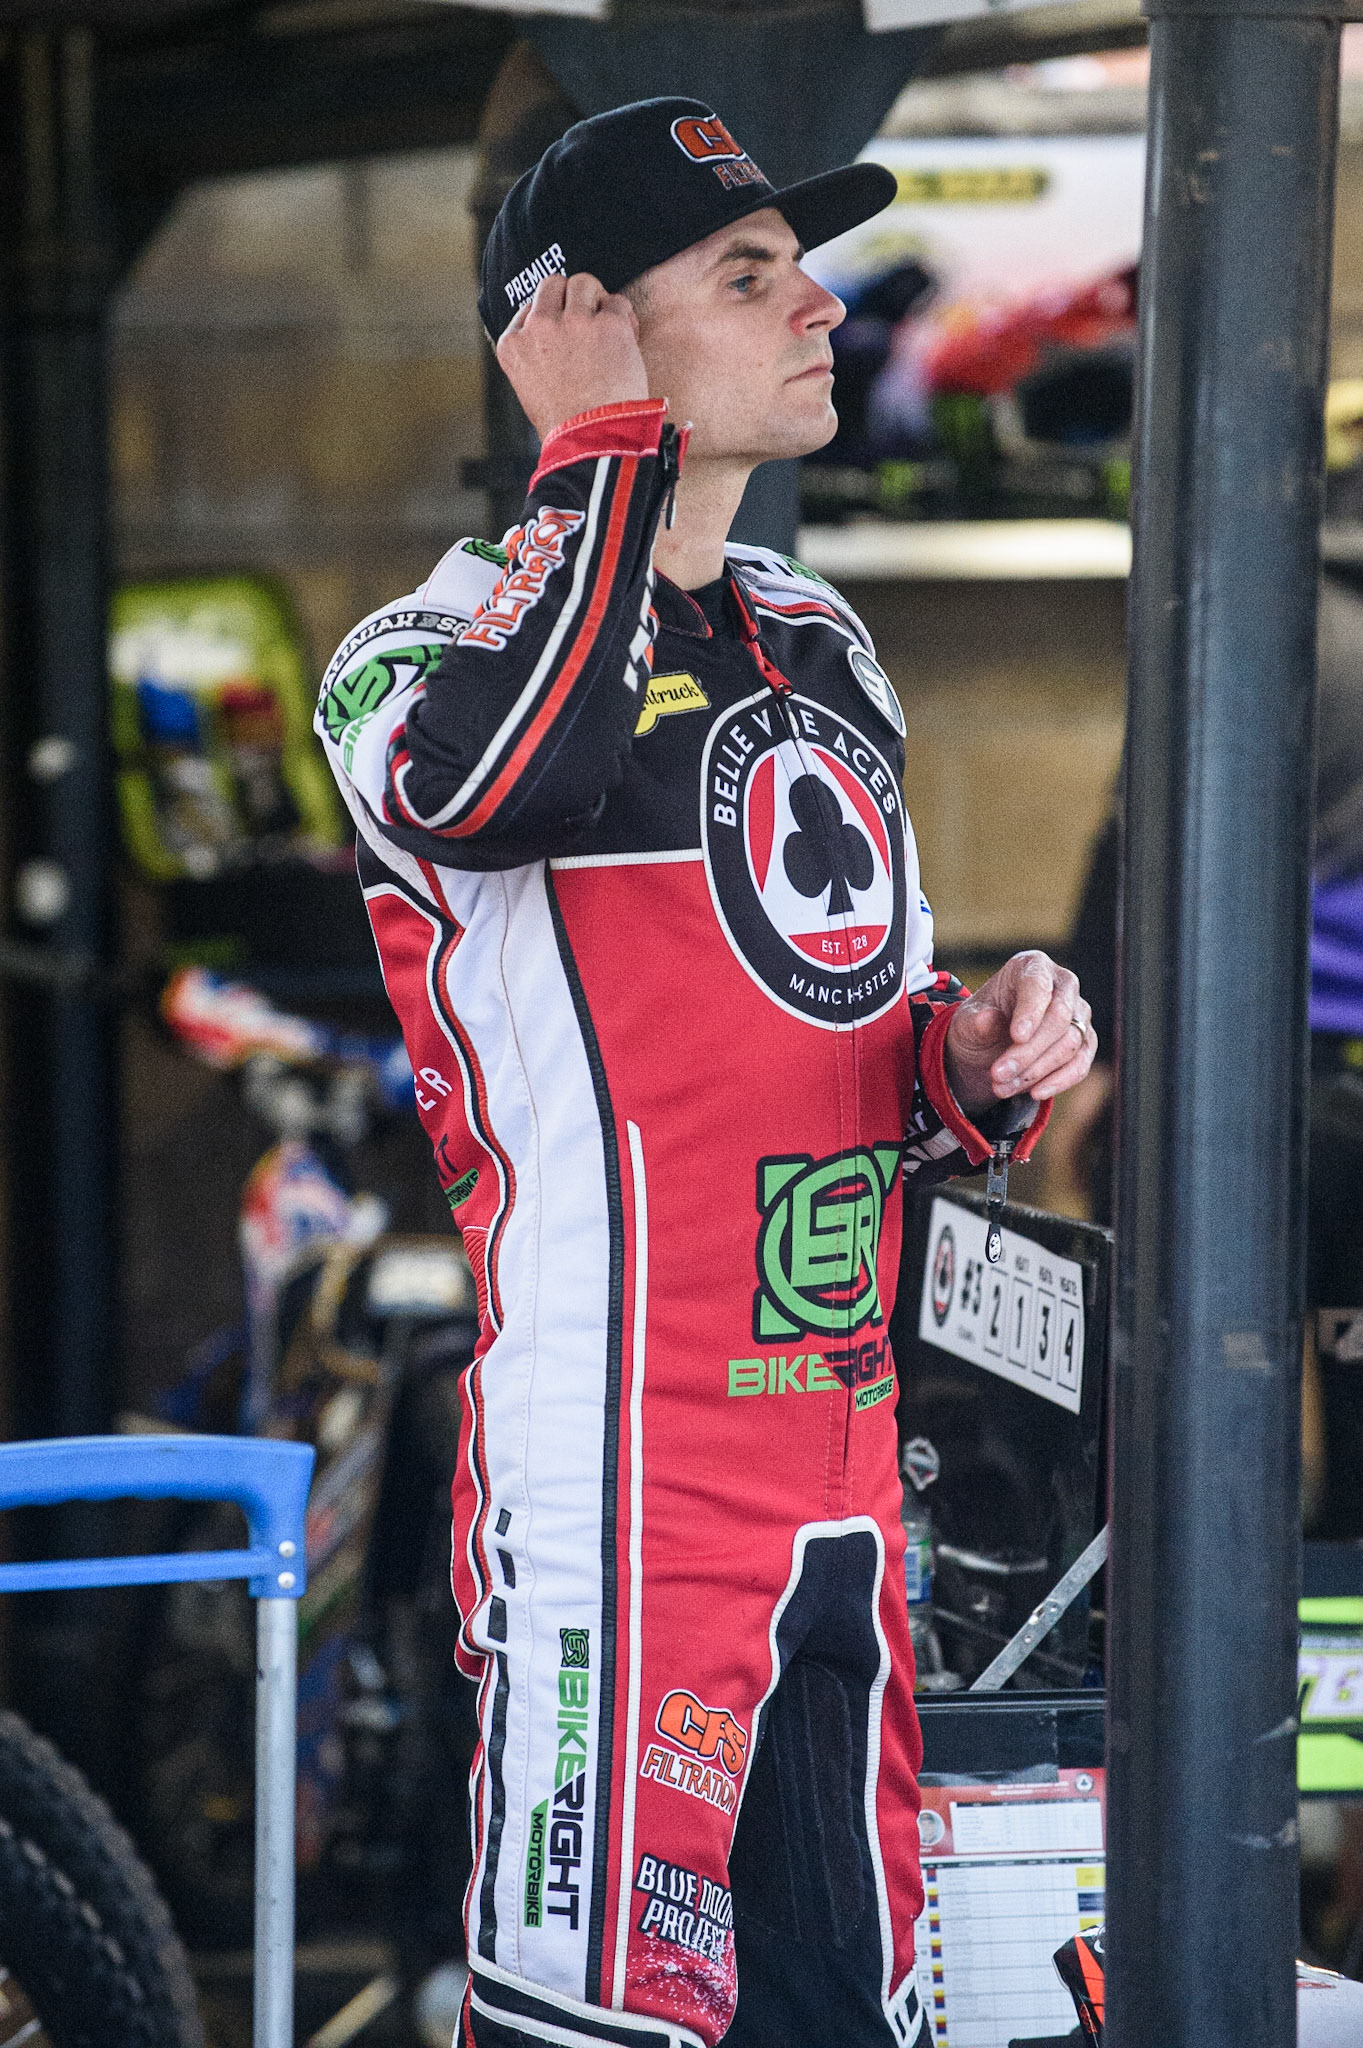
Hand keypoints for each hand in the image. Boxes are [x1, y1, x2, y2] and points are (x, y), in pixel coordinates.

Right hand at [496, 272, 649, 438]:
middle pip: (552, 284)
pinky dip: (623, 318)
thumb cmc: (565, 426)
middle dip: (570, 297)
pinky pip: (617, 303)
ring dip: (596, 300)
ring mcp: (574, 323)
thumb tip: (553, 332)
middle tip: (585, 322)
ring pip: (583, 283)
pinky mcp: (608, 325)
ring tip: (604, 329)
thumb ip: (535, 354)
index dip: (551, 317)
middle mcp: (539, 328)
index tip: (563, 333)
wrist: (592, 441)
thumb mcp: (529, 387)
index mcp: (513, 345)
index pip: (529, 307)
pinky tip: (624, 340)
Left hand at [944, 950, 1096, 1118]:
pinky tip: (1035, 1093)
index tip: (1017, 1037)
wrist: (990, 1046)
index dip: (1030, 1011)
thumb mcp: (967, 1022)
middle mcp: (1062, 984)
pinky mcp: (1086, 1041)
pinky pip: (1081, 1062)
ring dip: (1036, 1071)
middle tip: (997, 1075)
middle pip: (1058, 1017)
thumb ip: (976, 1021)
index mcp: (1032, 966)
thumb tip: (988, 1019)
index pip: (1038, 985)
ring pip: (1070, 1043)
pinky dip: (1059, 1081)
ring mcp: (1078, 1013)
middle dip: (1028, 1052)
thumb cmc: (980, 1023)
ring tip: (1002, 1088)